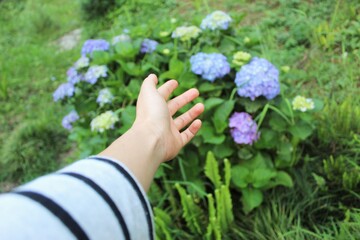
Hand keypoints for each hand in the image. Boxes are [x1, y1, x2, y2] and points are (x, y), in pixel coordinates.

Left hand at [99, 74, 203, 190]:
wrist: (151, 140)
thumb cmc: (151, 114)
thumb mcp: (148, 92)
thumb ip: (149, 83)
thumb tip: (153, 76)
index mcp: (153, 107)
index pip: (161, 95)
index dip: (167, 88)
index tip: (175, 82)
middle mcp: (160, 119)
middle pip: (174, 106)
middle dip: (184, 98)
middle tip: (196, 91)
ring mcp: (168, 132)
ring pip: (182, 120)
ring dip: (192, 112)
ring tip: (202, 105)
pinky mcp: (176, 143)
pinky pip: (187, 135)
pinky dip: (193, 129)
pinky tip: (199, 121)